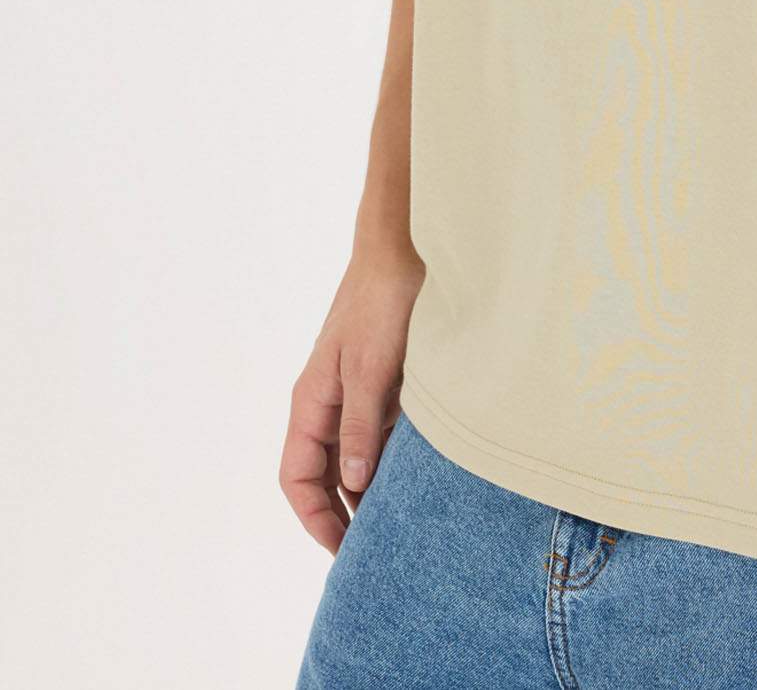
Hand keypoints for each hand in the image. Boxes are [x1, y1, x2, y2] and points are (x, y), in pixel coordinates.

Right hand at [280, 238, 425, 553]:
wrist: (406, 250)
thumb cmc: (381, 303)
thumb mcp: (370, 369)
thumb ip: (361, 427)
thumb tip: (354, 483)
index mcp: (310, 401)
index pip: (296, 476)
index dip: (314, 516)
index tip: (342, 549)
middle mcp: (328, 401)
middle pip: (322, 474)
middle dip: (341, 513)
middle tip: (372, 549)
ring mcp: (355, 392)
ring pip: (353, 456)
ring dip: (369, 488)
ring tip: (396, 523)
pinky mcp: (384, 382)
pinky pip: (380, 433)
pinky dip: (392, 459)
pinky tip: (416, 478)